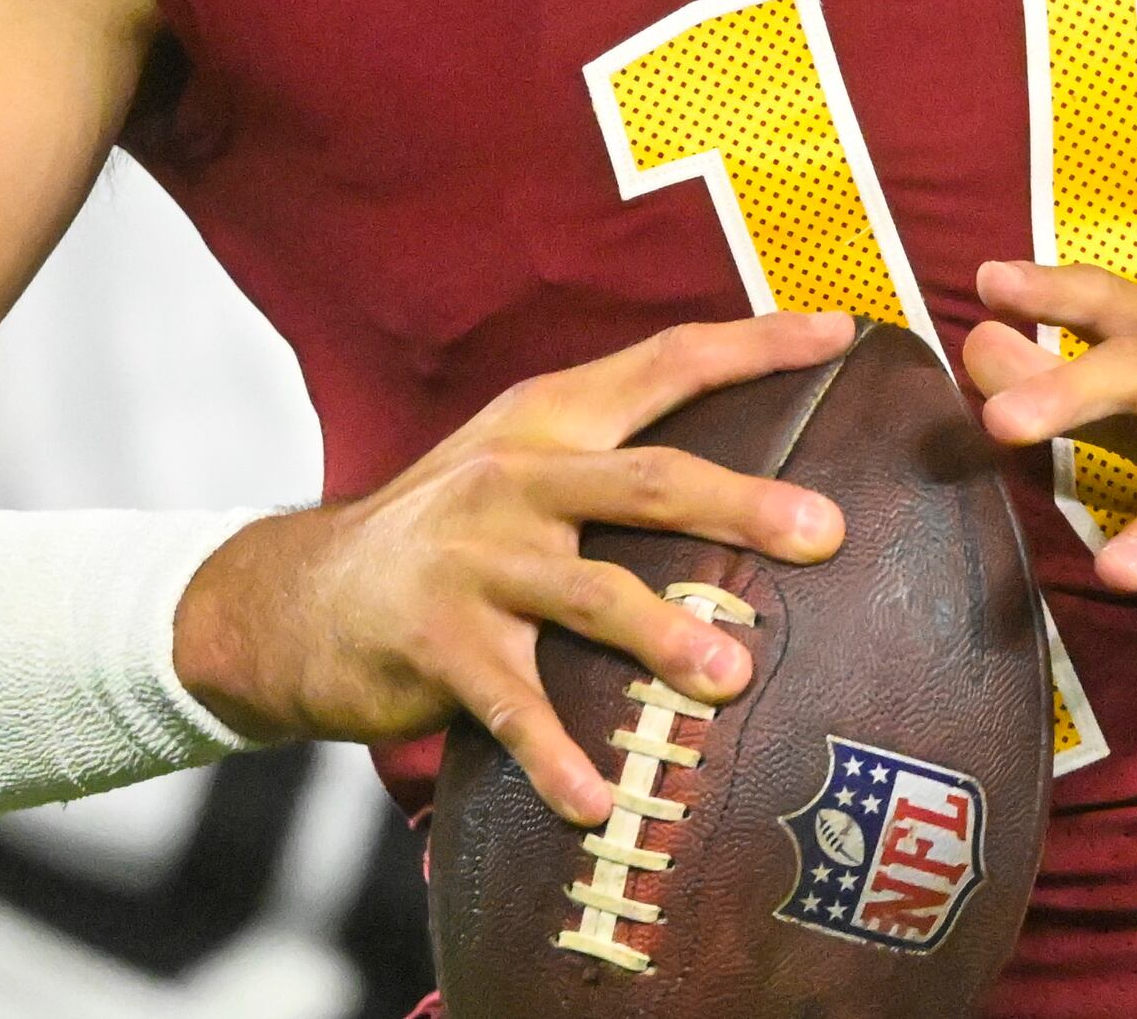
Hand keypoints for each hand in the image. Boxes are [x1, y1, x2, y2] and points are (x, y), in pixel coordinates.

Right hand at [175, 311, 852, 826]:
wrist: (295, 598)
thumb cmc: (449, 536)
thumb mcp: (522, 466)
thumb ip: (617, 458)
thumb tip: (759, 474)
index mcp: (550, 419)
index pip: (666, 364)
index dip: (755, 345)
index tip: (842, 333)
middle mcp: (517, 477)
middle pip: (650, 482)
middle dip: (743, 506)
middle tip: (828, 533)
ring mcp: (475, 562)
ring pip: (591, 593)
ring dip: (665, 634)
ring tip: (734, 675)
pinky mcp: (436, 645)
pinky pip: (513, 706)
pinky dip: (558, 757)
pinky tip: (601, 803)